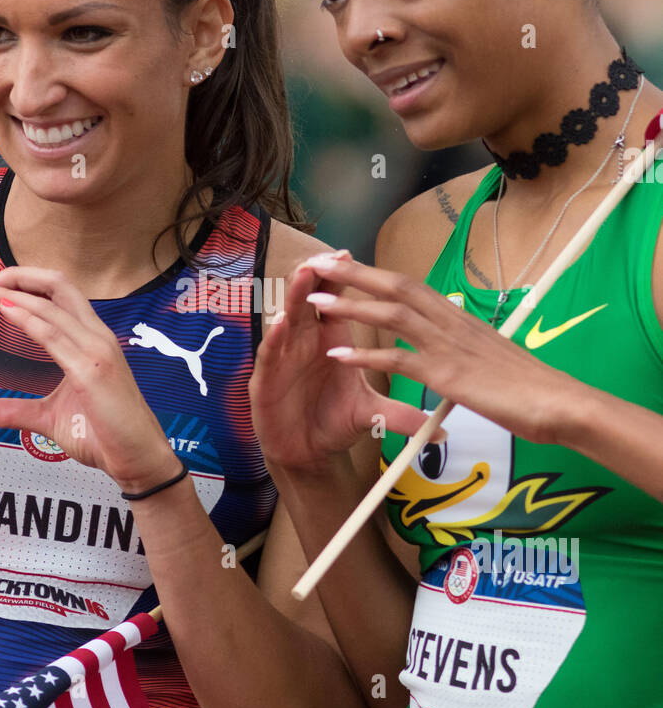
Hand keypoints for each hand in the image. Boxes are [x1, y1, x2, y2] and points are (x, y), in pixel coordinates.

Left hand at [0, 267, 178, 490]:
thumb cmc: (103, 436)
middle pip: (58, 285)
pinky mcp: (92, 369)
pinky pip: (53, 335)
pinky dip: (25, 317)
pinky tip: (3, 309)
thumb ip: (19, 410)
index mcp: (92, 340)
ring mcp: (97, 349)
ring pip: (53, 304)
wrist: (136, 458)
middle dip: (19, 275)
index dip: (26, 284)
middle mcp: (97, 336)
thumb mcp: (51, 418)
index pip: (59, 295)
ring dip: (15, 292)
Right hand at [249, 252, 436, 472]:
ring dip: (294, 297)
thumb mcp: (371, 415)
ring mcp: (284, 357)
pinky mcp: (266, 379)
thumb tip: (441, 428)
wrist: (307, 453)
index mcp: (331, 339)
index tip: (350, 254)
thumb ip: (402, 415)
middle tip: (323, 255)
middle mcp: (305, 342)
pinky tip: (280, 324)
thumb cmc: (333, 422)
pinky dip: (274, 338)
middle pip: (309, 299)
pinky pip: (269, 354)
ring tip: (304, 277)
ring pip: (286, 319)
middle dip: (314, 276)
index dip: (341, 278)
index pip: (336, 300)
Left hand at [304, 257, 570, 444]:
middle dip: (352, 274)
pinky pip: (399, 361)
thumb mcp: (487, 354)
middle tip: (316, 263)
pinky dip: (365, 358)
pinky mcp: (447, 375)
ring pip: (390, 316)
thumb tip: (451, 341)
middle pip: (394, 286)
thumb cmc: (528, 383)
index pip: (408, 284)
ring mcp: (448, 346)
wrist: (558, 402)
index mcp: (457, 316)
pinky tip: (336, 357)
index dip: (373, 273)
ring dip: (349, 307)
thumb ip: (463, 344)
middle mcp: (450, 322)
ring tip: (313, 301)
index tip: (342, 263)